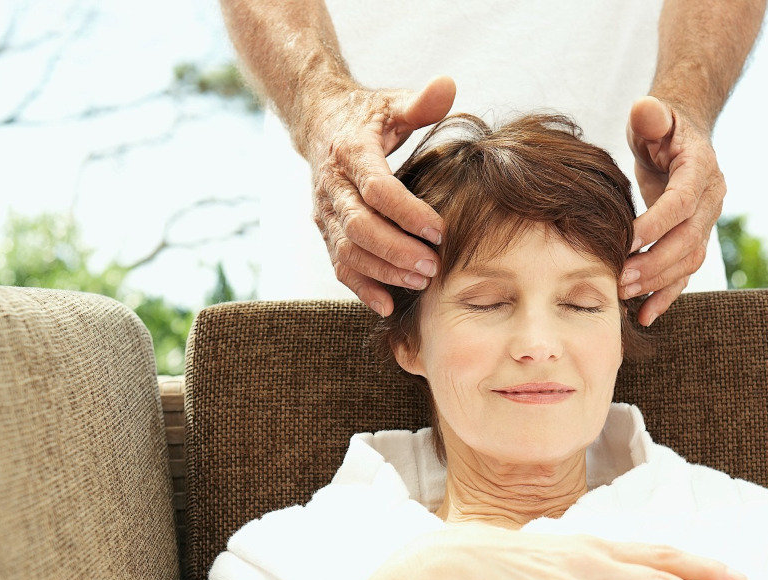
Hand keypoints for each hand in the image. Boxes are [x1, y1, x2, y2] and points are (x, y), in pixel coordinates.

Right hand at [299, 75, 456, 316]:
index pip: (377, 189)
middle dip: (397, 251)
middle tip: (434, 266)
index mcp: (351, 152)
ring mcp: (325, 212)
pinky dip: (362, 288)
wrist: (318, 123)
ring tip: (421, 282)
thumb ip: (421, 101)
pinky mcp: (326, 231)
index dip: (408, 212)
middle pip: (360, 228)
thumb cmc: (366, 115)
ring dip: (384, 272)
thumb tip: (449, 85)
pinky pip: (339, 266)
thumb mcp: (392, 102)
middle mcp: (332, 186)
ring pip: (348, 252)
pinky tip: (388, 306)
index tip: (440, 229)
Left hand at [622, 95, 726, 325]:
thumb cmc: (660, 125)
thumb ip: (651, 113)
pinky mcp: (693, 240)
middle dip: (653, 263)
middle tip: (618, 280)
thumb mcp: (655, 113)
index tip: (626, 241)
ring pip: (688, 261)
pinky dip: (666, 296)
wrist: (680, 139)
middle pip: (687, 240)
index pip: (682, 202)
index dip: (656, 224)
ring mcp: (705, 223)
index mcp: (701, 170)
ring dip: (657, 283)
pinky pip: (684, 273)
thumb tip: (645, 110)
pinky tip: (644, 316)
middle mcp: (711, 200)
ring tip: (622, 297)